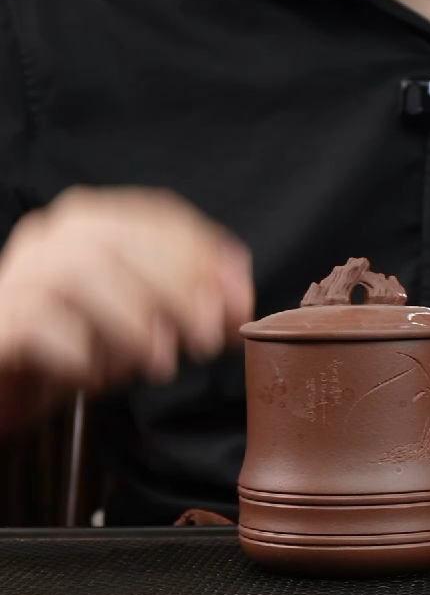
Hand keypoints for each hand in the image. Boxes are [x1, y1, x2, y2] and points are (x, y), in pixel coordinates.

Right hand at [0, 187, 252, 427]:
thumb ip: (186, 311)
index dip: (207, 254)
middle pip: (120, 242)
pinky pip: (41, 325)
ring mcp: (19, 277)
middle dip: (175, 288)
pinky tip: (96, 379)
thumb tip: (237, 305)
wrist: (2, 378)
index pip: (158, 215)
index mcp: (92, 224)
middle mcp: (51, 239)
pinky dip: (78, 353)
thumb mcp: (140, 326)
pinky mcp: (1, 322)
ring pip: (78, 274)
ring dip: (131, 320)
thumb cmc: (75, 345)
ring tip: (159, 364)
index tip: (241, 298)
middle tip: (205, 338)